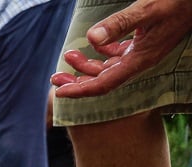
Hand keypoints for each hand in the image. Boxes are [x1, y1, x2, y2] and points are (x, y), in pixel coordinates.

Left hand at [52, 0, 191, 97]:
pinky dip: (101, 51)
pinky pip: (117, 54)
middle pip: (102, 79)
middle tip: (54, 78)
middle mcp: (138, 61)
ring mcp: (141, 53)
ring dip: (86, 65)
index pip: (104, 84)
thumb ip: (120, 24)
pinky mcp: (142, 44)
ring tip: (67, 57)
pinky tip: (90, 45)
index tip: (60, 92)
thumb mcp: (146, 10)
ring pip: (107, 66)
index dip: (80, 91)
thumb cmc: (176, 2)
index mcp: (139, 60)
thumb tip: (91, 38)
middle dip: (77, 80)